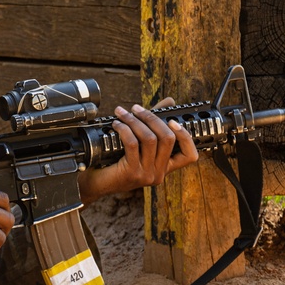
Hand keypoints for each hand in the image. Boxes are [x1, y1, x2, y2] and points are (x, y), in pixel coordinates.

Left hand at [78, 98, 199, 202]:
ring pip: (149, 139)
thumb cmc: (114, 161)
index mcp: (164, 168)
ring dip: (134, 121)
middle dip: (152, 118)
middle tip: (136, 108)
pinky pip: (133, 144)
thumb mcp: (137, 144)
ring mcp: (146, 175)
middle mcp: (159, 174)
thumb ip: (154, 124)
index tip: (172, 120)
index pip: (189, 156)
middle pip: (168, 139)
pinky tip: (117, 124)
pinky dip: (125, 130)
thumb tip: (170, 101)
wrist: (94, 183)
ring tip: (122, 113)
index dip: (185, 136)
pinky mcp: (131, 172)